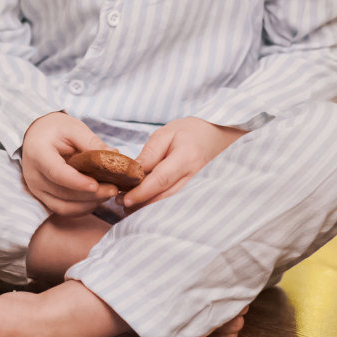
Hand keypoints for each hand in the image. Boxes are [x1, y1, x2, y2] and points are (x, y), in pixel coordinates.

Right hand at [20, 112, 115, 215]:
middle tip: (114, 188)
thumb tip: (114, 155)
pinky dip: (82, 207)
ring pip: (64, 207)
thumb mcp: (73, 128)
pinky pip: (63, 210)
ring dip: (88, 204)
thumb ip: (91, 142)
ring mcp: (36, 189)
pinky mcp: (43, 198)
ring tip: (108, 193)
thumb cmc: (54, 129)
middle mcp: (33, 176)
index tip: (97, 185)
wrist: (36, 135)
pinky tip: (97, 198)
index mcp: (38, 154)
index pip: (57, 173)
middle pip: (63, 193)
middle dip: (90, 195)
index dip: (77, 182)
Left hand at [122, 117, 246, 209]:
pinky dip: (158, 202)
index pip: (161, 179)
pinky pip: (174, 200)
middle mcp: (194, 176)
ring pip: (169, 202)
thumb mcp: (167, 133)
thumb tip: (133, 171)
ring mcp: (196, 186)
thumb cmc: (190, 131)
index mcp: (186, 158)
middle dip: (141, 202)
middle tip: (119, 202)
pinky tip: (143, 201)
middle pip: (164, 196)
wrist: (218, 137)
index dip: (143, 192)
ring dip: (148, 205)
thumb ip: (150, 153)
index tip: (125, 199)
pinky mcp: (194, 190)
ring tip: (127, 204)